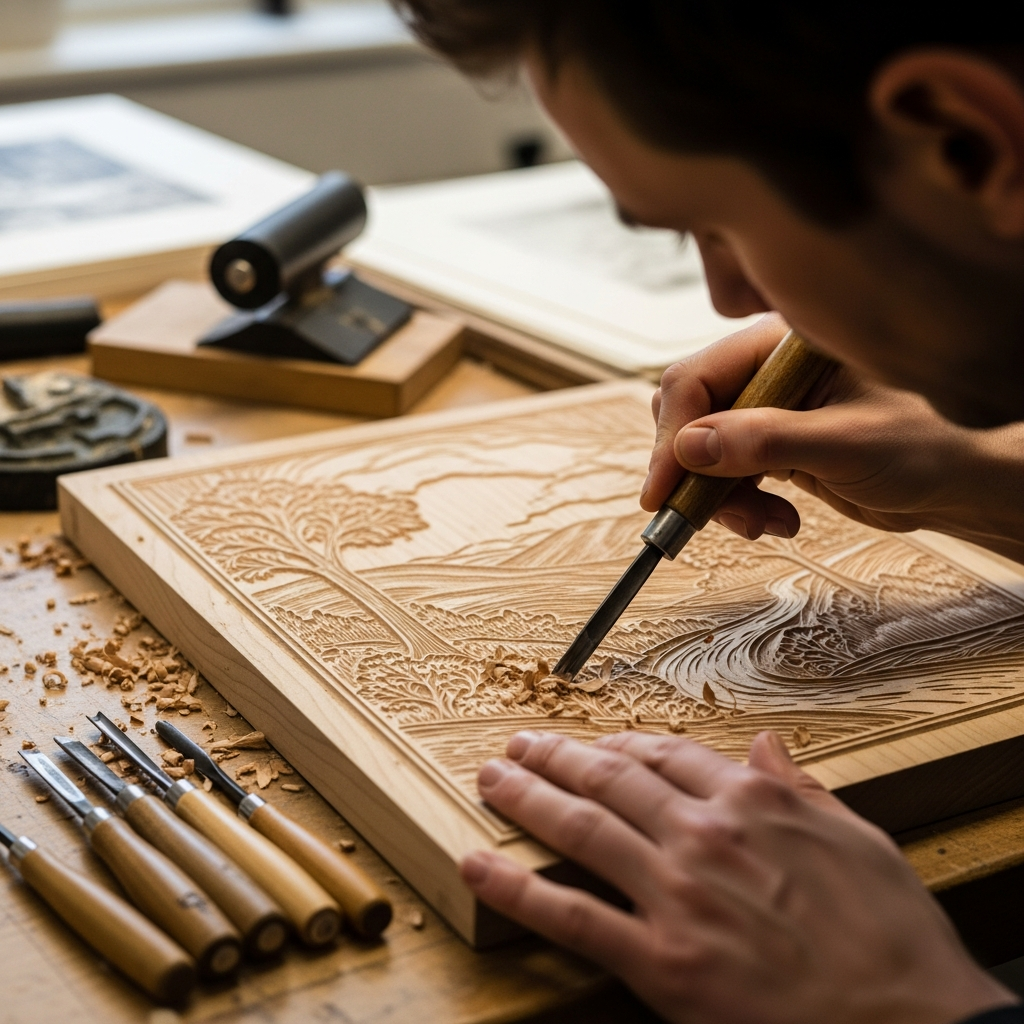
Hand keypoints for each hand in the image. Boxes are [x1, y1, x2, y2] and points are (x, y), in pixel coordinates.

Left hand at [461, 731, 1014, 1023]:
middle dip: (557, 756)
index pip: (667, 755)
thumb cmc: (890, 937)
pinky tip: (479, 866)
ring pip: (581, 828)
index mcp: (752, 802)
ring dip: (527, 796)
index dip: (622, 745)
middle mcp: (704, 835)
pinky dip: (517, 888)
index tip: (598, 742)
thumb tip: (765, 746)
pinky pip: (571, 916)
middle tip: (521, 745)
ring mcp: (676, 895)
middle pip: (610, 778)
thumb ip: (801, 788)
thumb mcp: (859, 838)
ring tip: (493, 778)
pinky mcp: (659, 961)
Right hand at [642, 313, 1023, 562]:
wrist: (961, 480)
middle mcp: (768, 370)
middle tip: (703, 516)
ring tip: (763, 524)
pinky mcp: (771, 444)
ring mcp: (768, 409)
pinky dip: (738, 504)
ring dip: (718, 497)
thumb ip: (766, 441)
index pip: (697, 378)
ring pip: (701, 451)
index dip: (672, 436)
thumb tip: (689, 447)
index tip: (662, 489)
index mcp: (782, 345)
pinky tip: (777, 520)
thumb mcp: (847, 442)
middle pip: (690, 414)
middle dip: (693, 472)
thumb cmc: (930, 444)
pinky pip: (726, 474)